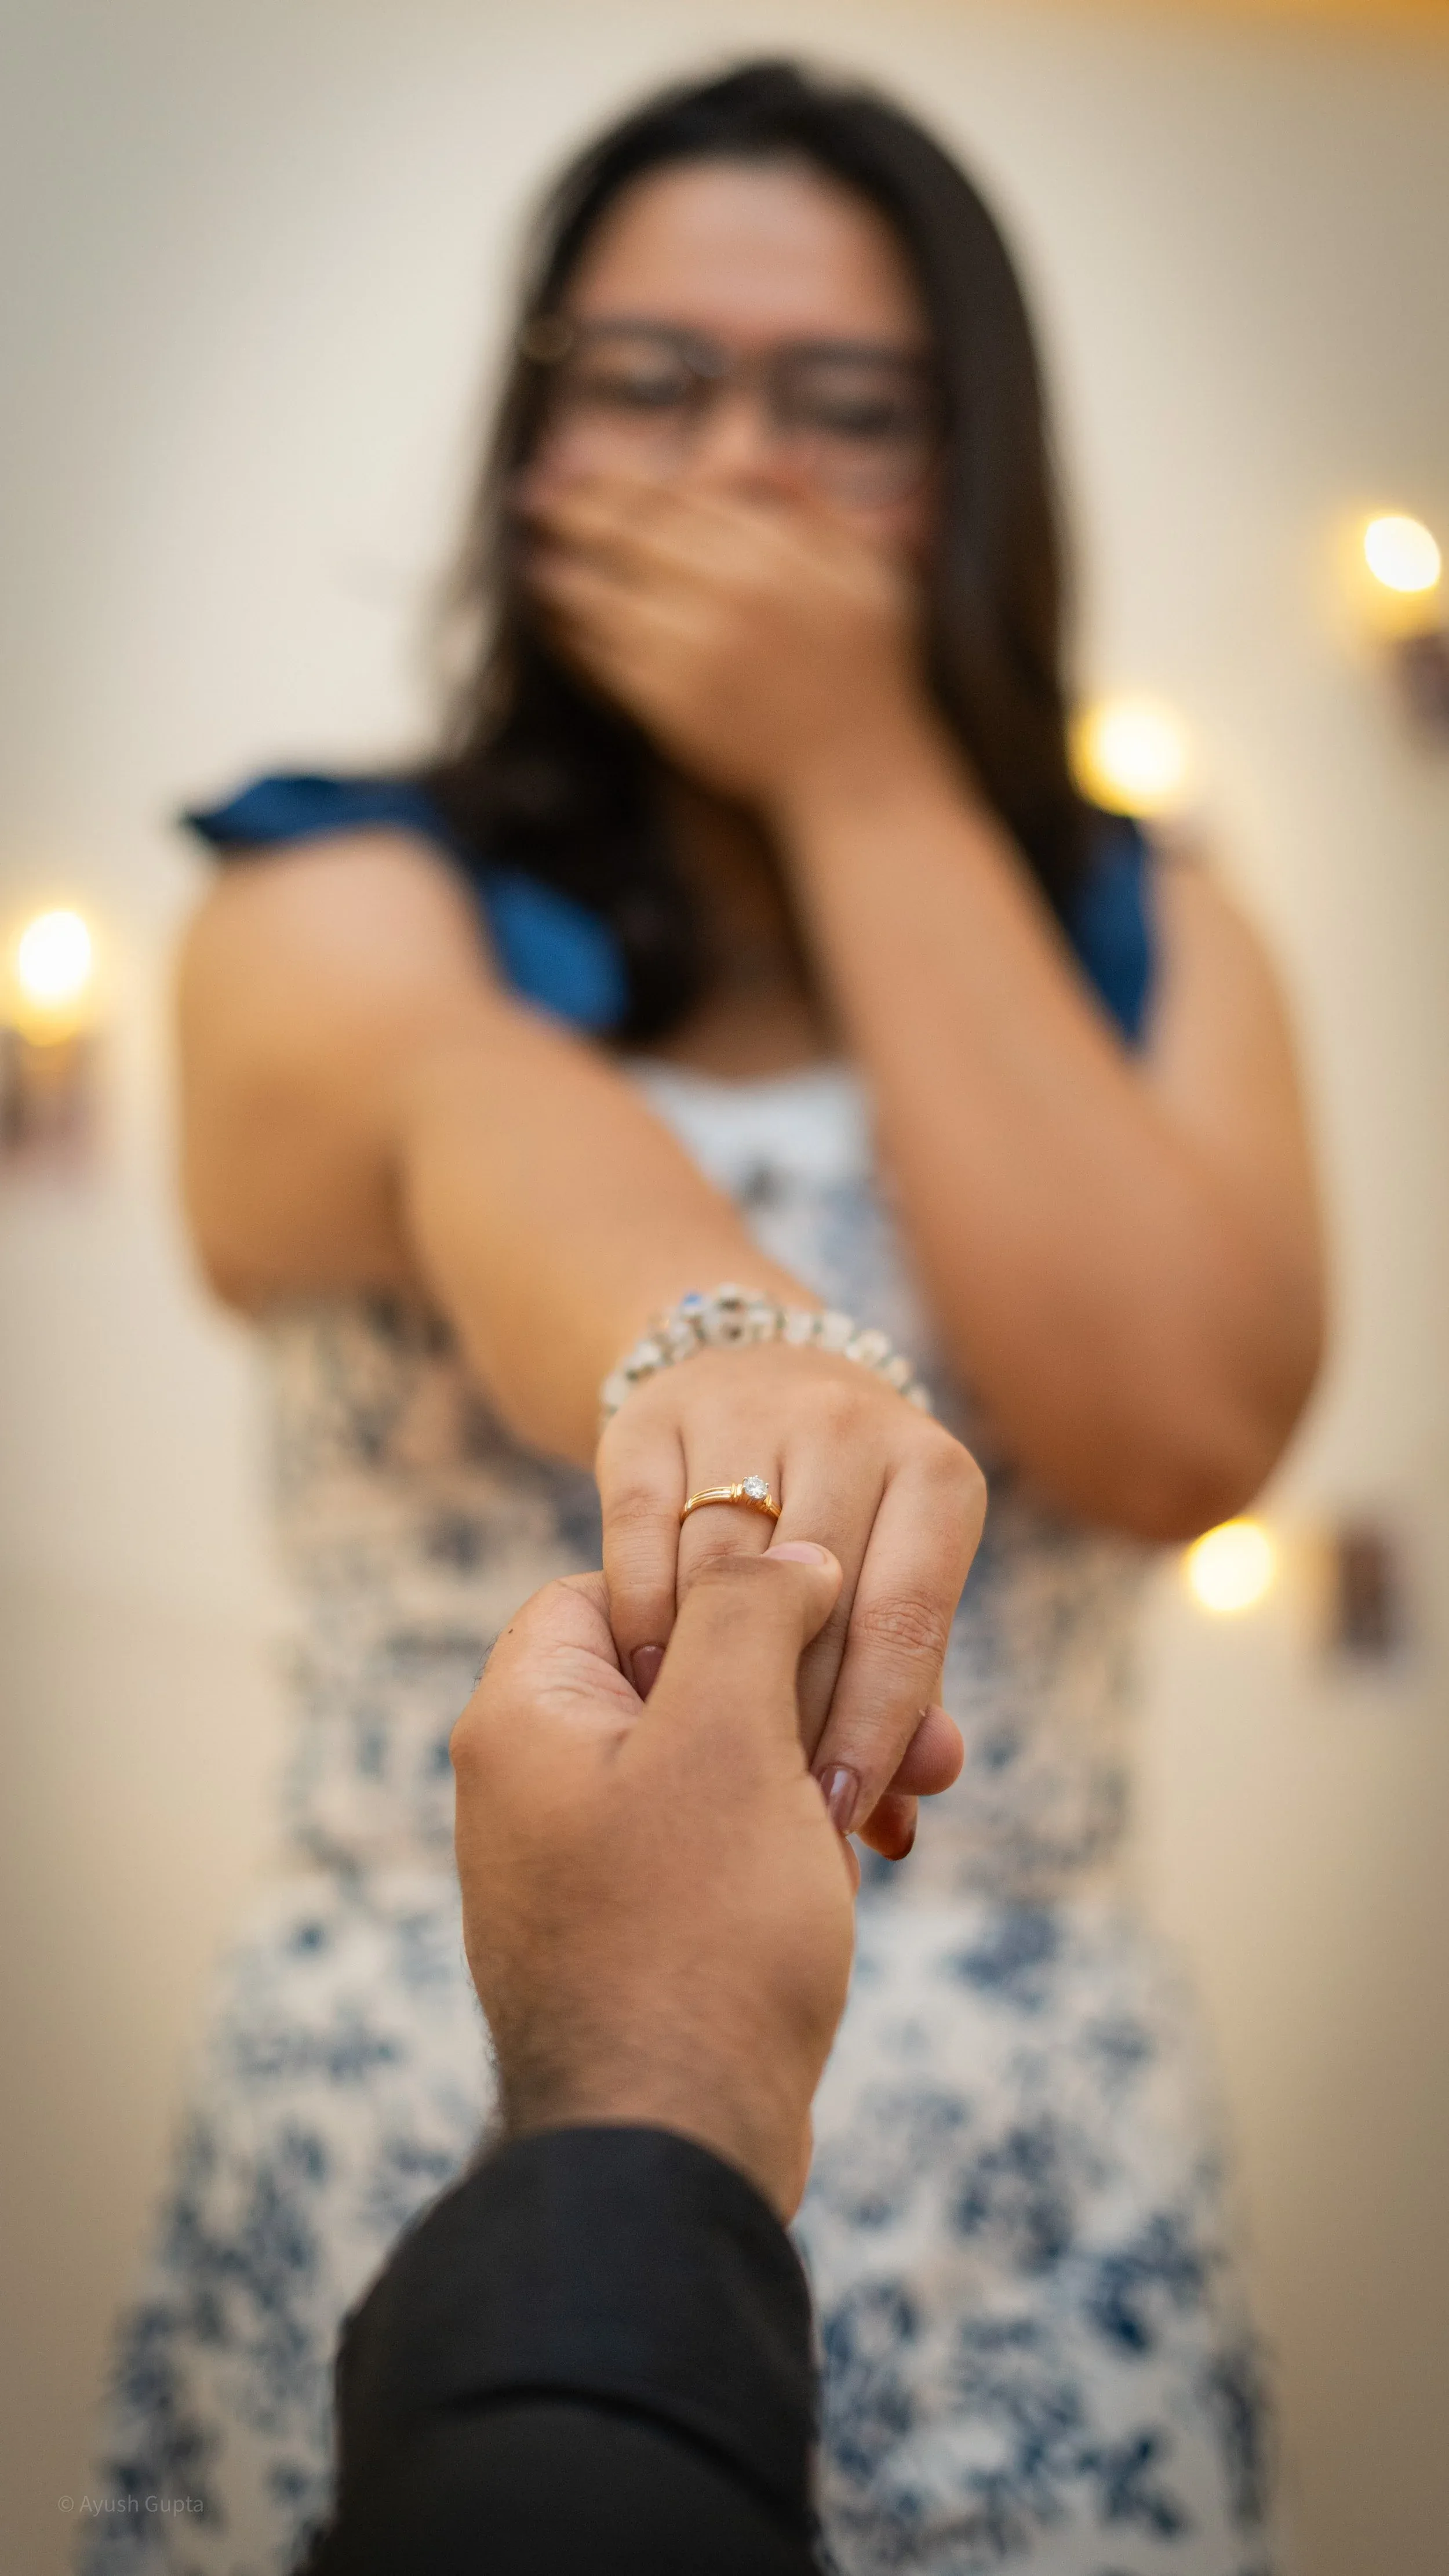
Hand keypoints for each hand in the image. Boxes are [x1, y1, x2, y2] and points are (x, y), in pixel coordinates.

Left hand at [452, 1547, 860, 2219]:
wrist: (670, 2155)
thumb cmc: (694, 1934)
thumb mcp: (728, 1736)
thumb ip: (751, 1615)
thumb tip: (786, 1553)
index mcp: (524, 1717)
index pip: (615, 1585)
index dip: (722, 1583)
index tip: (818, 1609)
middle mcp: (533, 1784)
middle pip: (679, 1676)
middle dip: (803, 1685)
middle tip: (911, 1719)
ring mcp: (580, 1866)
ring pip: (714, 1764)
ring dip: (817, 1763)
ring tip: (915, 1789)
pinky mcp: (633, 1935)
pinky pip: (716, 1848)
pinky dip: (790, 1841)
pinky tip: (863, 1859)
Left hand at [518, 469, 930, 807]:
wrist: (856, 768)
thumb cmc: (871, 668)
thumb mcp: (871, 569)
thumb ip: (816, 508)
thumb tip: (763, 455)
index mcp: (772, 554)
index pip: (676, 497)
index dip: (620, 479)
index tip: (581, 464)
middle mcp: (727, 595)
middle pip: (629, 536)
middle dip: (574, 510)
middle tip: (534, 496)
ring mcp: (693, 651)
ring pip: (608, 596)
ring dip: (563, 574)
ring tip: (537, 560)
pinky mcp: (671, 703)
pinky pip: (609, 658)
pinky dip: (579, 635)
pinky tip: (562, 622)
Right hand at [598, 1341, 983, 1857]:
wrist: (746, 1379)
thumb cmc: (842, 1525)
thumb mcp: (890, 1588)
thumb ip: (904, 1702)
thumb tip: (902, 1825)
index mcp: (935, 1475)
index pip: (907, 1622)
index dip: (874, 1730)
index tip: (837, 1819)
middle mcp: (850, 1425)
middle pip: (815, 1605)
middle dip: (790, 1722)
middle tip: (763, 1816)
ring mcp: (748, 1410)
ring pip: (723, 1574)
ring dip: (708, 1680)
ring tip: (698, 1767)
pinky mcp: (653, 1420)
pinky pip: (640, 1535)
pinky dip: (643, 1622)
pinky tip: (646, 1692)